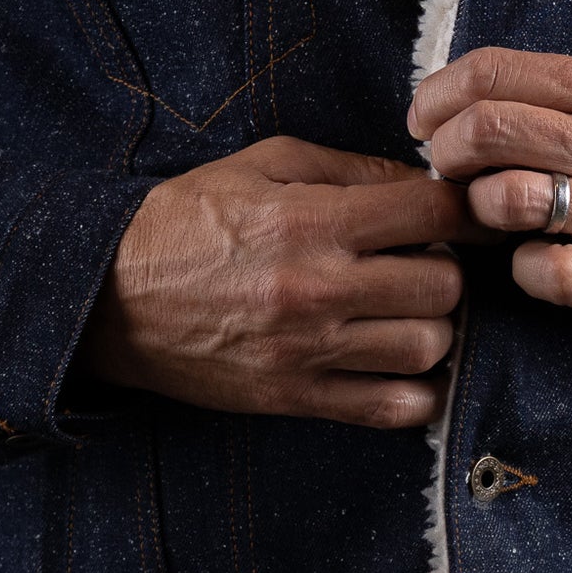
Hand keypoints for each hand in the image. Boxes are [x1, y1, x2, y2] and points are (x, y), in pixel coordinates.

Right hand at [82, 137, 483, 428]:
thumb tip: (419, 179)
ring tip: (407, 313)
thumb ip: (347, 167)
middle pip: (443, 285)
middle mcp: (318, 287)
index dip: (462, 207)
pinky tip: (400, 366)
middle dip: (446, 269)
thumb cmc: (187, 220)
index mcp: (312, 220)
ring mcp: (308, 350)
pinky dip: (415, 391)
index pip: (431, 211)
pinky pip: (392, 408)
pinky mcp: (294, 397)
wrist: (107, 297)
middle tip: (424, 263)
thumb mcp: (262, 164)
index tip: (464, 212)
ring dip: (432, 329)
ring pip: (427, 347)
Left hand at [408, 50, 571, 309]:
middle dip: (443, 147)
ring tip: (484, 204)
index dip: (439, 92)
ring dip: (476, 205)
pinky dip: (521, 266)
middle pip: (485, 133)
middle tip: (442, 159)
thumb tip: (495, 86)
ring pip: (505, 202)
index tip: (424, 111)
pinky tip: (529, 253)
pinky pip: (545, 275)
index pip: (494, 74)